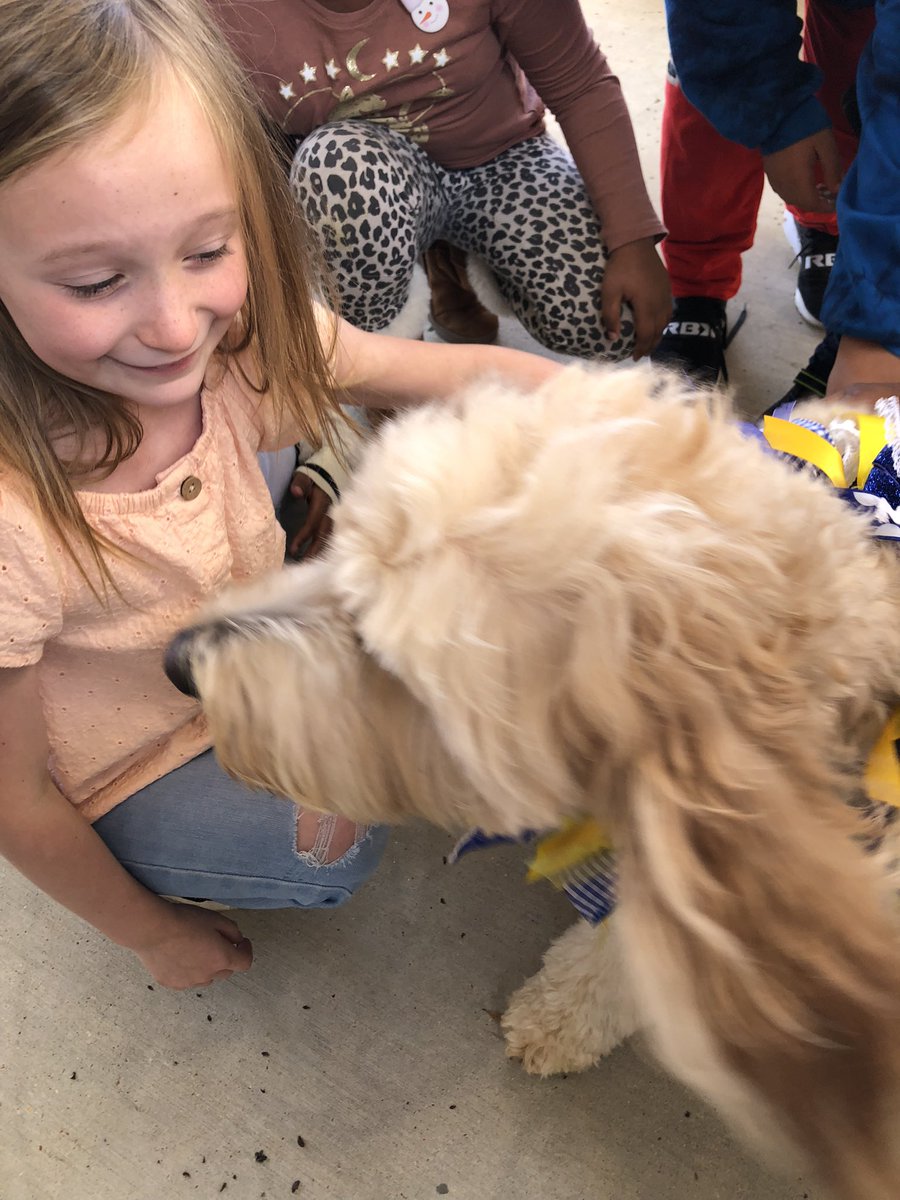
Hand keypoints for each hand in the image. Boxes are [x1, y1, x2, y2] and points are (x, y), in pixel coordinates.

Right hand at [131, 902, 252, 989]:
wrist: (152, 929)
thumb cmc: (183, 920)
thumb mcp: (215, 918)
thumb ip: (232, 930)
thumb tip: (237, 940)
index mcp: (222, 958)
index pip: (245, 962)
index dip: (246, 951)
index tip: (242, 943)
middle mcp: (208, 975)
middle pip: (226, 971)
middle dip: (226, 958)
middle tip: (217, 943)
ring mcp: (189, 982)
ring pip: (206, 978)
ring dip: (207, 967)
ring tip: (195, 950)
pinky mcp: (172, 984)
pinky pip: (187, 980)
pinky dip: (188, 971)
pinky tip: (179, 956)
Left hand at [287, 474, 333, 559]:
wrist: (332, 472)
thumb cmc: (315, 477)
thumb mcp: (306, 475)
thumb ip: (301, 482)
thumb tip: (296, 492)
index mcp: (323, 503)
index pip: (313, 522)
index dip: (304, 536)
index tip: (293, 550)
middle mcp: (331, 512)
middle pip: (324, 535)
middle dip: (315, 551)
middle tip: (305, 566)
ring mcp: (336, 517)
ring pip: (330, 537)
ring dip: (322, 552)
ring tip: (311, 565)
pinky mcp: (338, 520)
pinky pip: (333, 535)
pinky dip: (327, 547)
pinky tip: (321, 557)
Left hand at [601, 238, 671, 360]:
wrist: (636, 242)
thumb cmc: (619, 267)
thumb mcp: (609, 291)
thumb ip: (610, 315)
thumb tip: (613, 338)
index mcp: (646, 305)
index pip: (646, 334)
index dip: (640, 348)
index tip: (633, 357)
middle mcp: (660, 303)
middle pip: (658, 331)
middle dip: (649, 346)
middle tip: (640, 355)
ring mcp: (666, 295)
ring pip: (665, 323)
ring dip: (657, 336)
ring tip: (648, 344)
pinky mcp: (667, 288)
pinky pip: (668, 312)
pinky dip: (662, 323)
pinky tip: (656, 325)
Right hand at [762, 128, 842, 212]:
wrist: (777, 114)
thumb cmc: (806, 126)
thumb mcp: (825, 143)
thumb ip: (832, 168)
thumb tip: (837, 189)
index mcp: (799, 180)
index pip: (813, 203)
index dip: (825, 207)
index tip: (836, 203)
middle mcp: (785, 185)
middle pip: (801, 203)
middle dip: (816, 204)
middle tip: (829, 195)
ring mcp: (775, 179)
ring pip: (791, 198)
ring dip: (805, 199)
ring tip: (817, 189)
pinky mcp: (769, 173)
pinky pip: (782, 191)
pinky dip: (794, 192)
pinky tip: (801, 182)